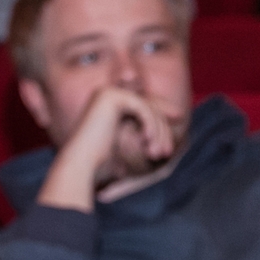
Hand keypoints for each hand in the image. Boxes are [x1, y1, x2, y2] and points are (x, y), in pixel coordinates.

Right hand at [37, 87, 176, 212]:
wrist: (80, 167)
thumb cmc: (97, 165)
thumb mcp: (124, 148)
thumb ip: (138, 137)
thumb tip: (160, 141)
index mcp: (105, 104)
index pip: (142, 104)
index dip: (162, 112)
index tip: (178, 121)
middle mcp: (105, 94)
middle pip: (147, 105)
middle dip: (163, 127)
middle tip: (169, 150)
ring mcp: (107, 93)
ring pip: (148, 107)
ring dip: (158, 132)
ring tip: (160, 154)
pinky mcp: (111, 97)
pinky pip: (142, 107)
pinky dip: (150, 124)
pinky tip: (149, 141)